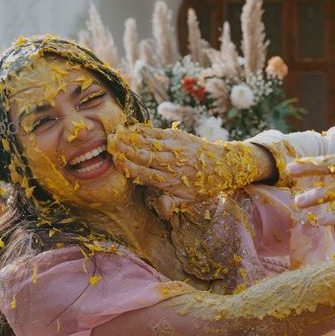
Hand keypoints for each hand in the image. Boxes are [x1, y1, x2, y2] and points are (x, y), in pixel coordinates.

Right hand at [107, 124, 265, 210]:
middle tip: (110, 144)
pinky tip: (131, 128)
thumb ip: (171, 204)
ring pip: (150, 143)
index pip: (146, 175)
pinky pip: (158, 133)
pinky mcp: (178, 136)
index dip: (131, 168)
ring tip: (116, 134)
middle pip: (146, 156)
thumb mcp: (189, 201)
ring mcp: (175, 148)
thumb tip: (160, 207)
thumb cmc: (203, 185)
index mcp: (173, 181)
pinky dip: (144, 130)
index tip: (116, 162)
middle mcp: (173, 163)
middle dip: (127, 150)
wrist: (224, 164)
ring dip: (132, 138)